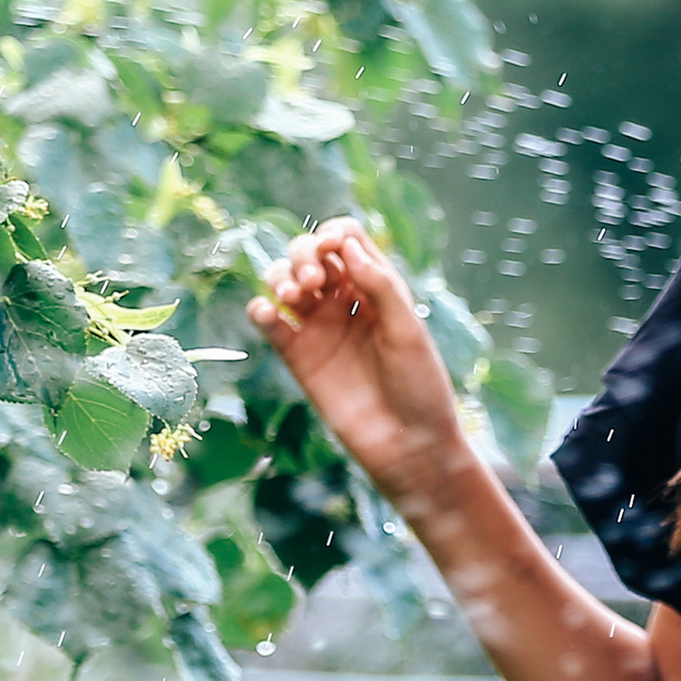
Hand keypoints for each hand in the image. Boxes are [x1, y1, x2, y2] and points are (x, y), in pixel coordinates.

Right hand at [246, 221, 471, 505]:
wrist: (407, 445)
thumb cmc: (419, 386)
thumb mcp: (407, 330)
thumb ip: (380, 285)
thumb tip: (345, 246)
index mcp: (377, 287)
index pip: (347, 240)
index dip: (333, 235)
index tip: (332, 250)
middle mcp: (345, 301)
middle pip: (310, 254)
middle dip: (303, 254)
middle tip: (313, 281)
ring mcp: (319, 328)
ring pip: (284, 281)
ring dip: (280, 275)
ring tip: (294, 296)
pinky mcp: (297, 356)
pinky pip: (269, 321)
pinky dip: (260, 309)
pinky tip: (269, 313)